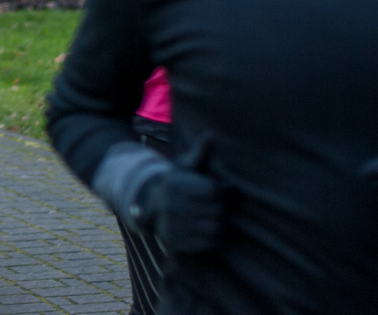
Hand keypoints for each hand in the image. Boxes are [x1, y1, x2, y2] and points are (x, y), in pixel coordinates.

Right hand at [136, 136, 224, 253]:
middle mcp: (171, 205)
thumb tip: (212, 134)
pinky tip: (206, 227)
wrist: (154, 205)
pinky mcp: (176, 244)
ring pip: (215, 228)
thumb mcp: (186, 164)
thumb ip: (201, 151)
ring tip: (213, 215)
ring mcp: (173, 226)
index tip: (222, 187)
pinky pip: (210, 243)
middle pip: (217, 210)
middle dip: (222, 207)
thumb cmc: (179, 181)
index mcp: (176, 183)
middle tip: (219, 203)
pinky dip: (213, 237)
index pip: (214, 190)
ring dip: (219, 223)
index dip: (223, 189)